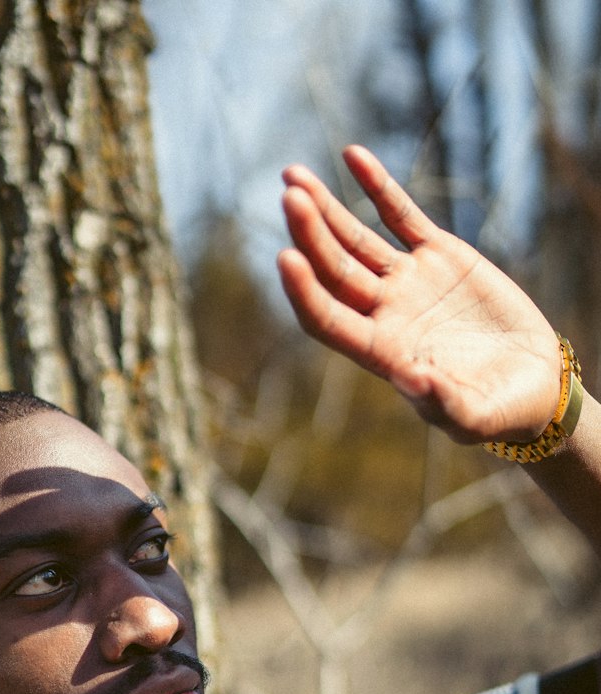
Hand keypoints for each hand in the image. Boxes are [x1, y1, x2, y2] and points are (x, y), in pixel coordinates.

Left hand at [277, 145, 560, 443]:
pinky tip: (351, 155)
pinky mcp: (438, 256)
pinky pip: (401, 215)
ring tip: (291, 177)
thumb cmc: (497, 410)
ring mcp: (407, 282)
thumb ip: (442, 403)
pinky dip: (378, 185)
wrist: (530, 384)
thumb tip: (410, 379)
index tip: (284, 257)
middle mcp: (384, 313)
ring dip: (325, 209)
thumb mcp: (474, 417)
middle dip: (309, 235)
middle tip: (289, 198)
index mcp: (381, 352)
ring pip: (355, 239)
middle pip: (332, 270)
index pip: (327, 319)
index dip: (304, 291)